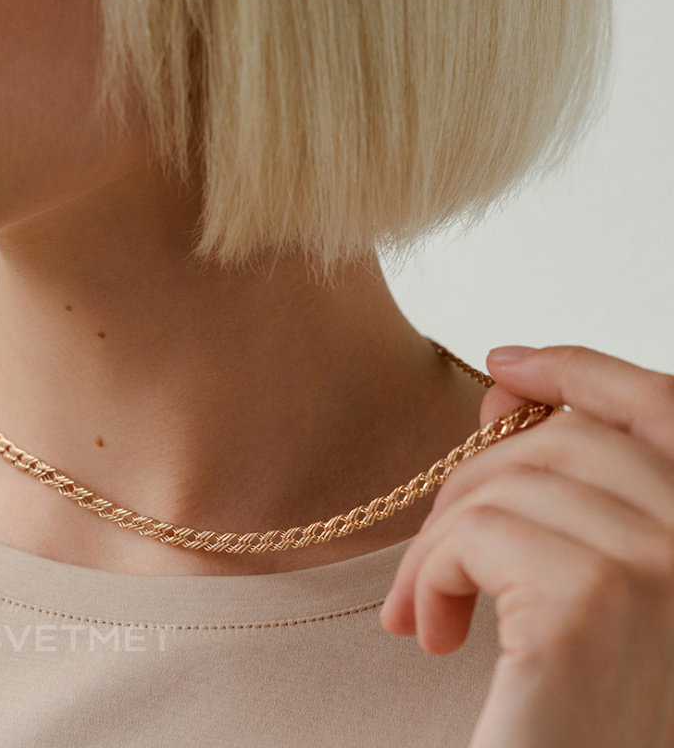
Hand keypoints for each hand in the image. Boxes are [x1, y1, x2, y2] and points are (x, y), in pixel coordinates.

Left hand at [379, 345, 673, 747]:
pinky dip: (430, 573)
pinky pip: (476, 531)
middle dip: (477, 481)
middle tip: (434, 556)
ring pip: (509, 484)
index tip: (507, 364)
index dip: (584, 371)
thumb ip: (557, 486)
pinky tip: (431, 632)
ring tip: (427, 609)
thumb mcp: (580, 589)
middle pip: (568, 441)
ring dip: (442, 542)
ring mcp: (663, 574)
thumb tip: (508, 385)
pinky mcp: (588, 606)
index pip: (664, 410)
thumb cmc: (572, 715)